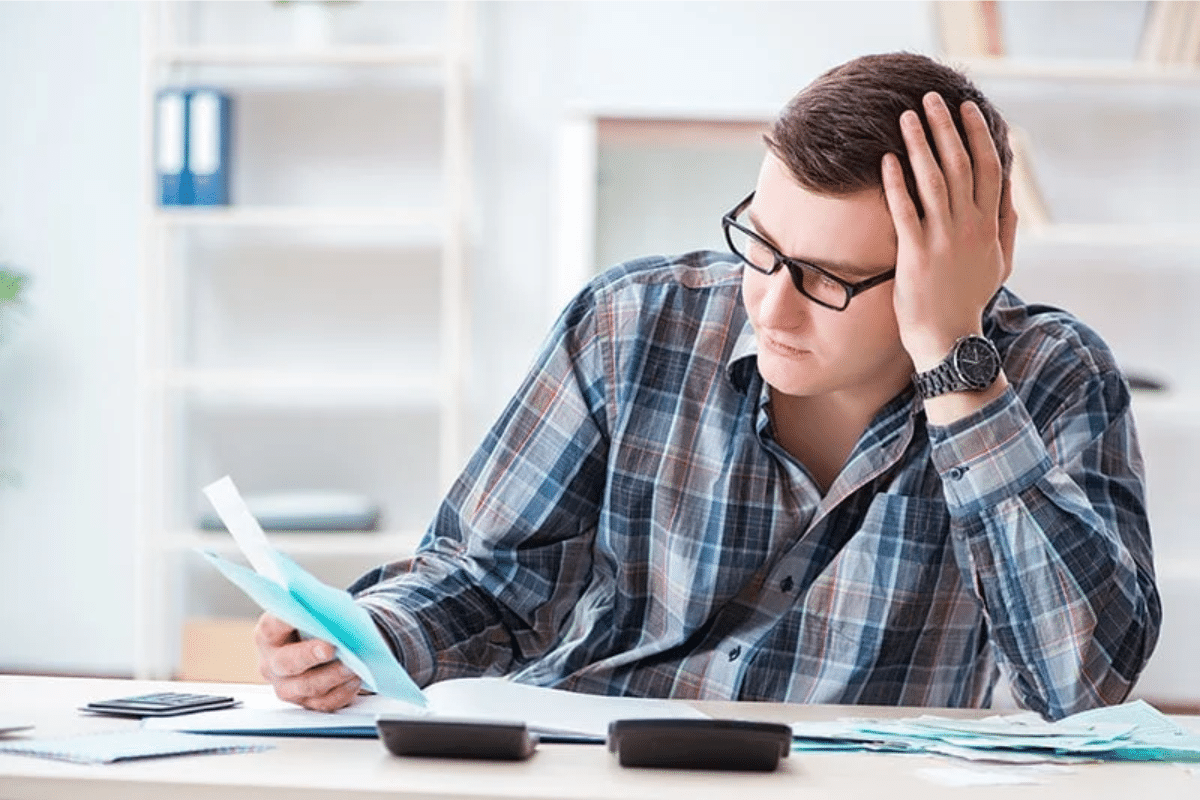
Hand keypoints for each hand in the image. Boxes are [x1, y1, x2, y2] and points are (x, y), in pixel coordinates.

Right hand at [254, 612, 360, 711]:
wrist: (316, 646)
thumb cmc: (312, 625)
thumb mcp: (307, 612)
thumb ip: (314, 612)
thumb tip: (334, 612)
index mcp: (268, 635)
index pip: (272, 626)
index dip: (287, 622)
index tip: (305, 615)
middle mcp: (271, 663)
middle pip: (286, 662)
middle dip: (310, 655)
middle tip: (329, 648)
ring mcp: (286, 686)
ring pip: (307, 686)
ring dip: (333, 676)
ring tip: (353, 666)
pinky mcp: (304, 702)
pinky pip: (323, 702)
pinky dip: (342, 691)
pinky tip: (355, 679)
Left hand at [882, 92, 1017, 371]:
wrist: (950, 340)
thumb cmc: (969, 300)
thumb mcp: (999, 262)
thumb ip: (1004, 224)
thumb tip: (1008, 190)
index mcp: (989, 225)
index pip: (989, 168)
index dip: (979, 135)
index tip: (968, 108)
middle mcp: (970, 227)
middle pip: (961, 165)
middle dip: (946, 128)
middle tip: (932, 98)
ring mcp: (943, 240)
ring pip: (934, 181)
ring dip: (920, 145)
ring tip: (906, 117)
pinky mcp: (916, 255)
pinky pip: (906, 212)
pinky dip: (897, 184)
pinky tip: (888, 160)